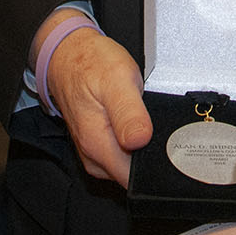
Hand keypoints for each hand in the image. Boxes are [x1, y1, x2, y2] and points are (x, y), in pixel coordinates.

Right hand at [40, 15, 150, 186]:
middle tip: (158, 122)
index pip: (135, 179)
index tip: (168, 144)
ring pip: (131, 166)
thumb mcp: (117, 78)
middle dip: (153, 155)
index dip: (157, 166)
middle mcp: (94, 157)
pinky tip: (136, 121)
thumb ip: (129, 113)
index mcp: (97, 145)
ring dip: (144, 147)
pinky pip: (124, 156)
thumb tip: (140, 140)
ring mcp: (95, 154)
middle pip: (135, 175)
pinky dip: (135, 142)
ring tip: (145, 117)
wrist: (67, 55)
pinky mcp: (99, 147)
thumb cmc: (90, 64)